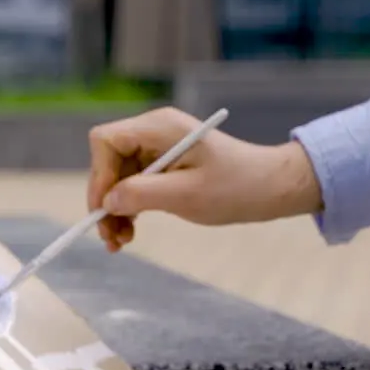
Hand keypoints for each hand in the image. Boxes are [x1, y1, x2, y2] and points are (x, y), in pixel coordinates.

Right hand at [86, 107, 324, 251]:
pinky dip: (127, 209)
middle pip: (107, 163)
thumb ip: (142, 194)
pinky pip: (132, 185)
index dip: (98, 176)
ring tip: (120, 242)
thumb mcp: (188, 195)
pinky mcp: (161, 165)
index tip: (104, 210)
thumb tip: (106, 202)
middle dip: (104, 201)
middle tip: (109, 238)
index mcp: (160, 127)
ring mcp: (156, 148)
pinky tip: (130, 231)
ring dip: (114, 210)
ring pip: (116, 178)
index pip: (106, 141)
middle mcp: (153, 132)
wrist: (271, 188)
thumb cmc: (237, 187)